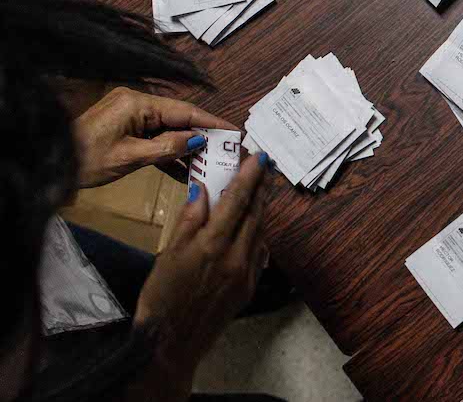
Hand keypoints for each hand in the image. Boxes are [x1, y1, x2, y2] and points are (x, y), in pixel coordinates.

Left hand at [73, 87, 233, 187]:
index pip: (184, 110)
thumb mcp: (130, 157)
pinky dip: (168, 151)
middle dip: (202, 136)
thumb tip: (198, 140)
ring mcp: (130, 115)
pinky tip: (184, 169)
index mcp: (137, 103)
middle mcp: (136, 102)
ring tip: (209, 164)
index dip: (211, 122)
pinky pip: (154, 137)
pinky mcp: (125, 127)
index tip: (234, 132)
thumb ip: (168, 147)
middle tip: (225, 152)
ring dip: (186, 147)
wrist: (50, 163)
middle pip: (178, 118)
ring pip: (168, 129)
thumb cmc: (85, 160)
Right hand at [129, 153, 269, 398]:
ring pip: (260, 232)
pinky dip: (258, 234)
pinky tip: (254, 228)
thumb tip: (202, 187)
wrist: (172, 343)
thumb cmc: (161, 296)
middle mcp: (237, 256)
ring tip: (259, 191)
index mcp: (214, 244)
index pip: (237, 201)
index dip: (249, 177)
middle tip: (264, 167)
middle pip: (255, 214)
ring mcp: (247, 273)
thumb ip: (189, 219)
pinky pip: (260, 253)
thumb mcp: (169, 253)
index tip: (259, 157)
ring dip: (261, 210)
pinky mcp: (249, 287)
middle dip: (260, 188)